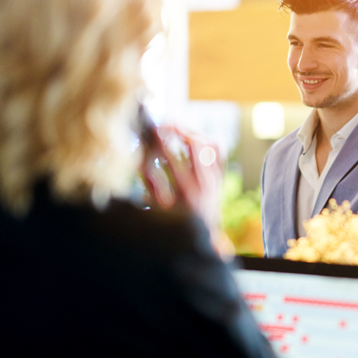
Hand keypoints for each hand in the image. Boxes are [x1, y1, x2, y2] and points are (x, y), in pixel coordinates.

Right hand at [139, 125, 233, 256]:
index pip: (176, 161)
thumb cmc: (176, 221)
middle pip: (198, 145)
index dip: (163, 143)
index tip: (152, 131)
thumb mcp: (159, 206)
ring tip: (175, 127)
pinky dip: (205, 138)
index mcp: (189, 193)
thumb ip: (150, 182)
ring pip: (210, 143)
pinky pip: (217, 148)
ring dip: (192, 132)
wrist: (204, 234)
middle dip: (180, 129)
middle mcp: (206, 183)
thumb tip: (137, 159)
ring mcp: (216, 177)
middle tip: (163, 123)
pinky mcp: (220, 173)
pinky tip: (190, 135)